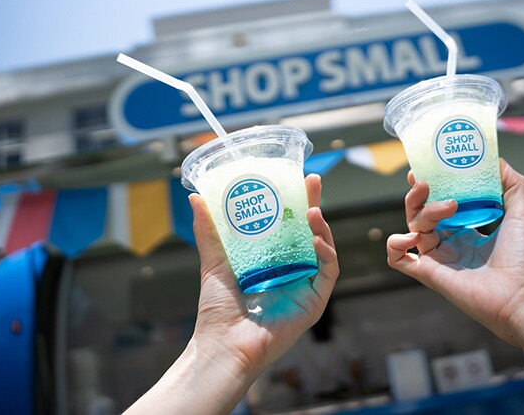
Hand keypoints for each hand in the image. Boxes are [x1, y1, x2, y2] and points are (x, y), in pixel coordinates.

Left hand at [189, 173, 338, 374]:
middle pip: (310, 233)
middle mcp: (292, 271)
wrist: (223, 344)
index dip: (296, 202)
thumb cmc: (218, 310)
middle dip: (315, 206)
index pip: (289, 226)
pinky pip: (328, 272)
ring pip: (324, 249)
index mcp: (272, 261)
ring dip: (322, 227)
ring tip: (312, 211)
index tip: (298, 178)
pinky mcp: (314, 302)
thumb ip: (208, 231)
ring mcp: (305, 286)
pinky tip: (317, 240)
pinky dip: (326, 253)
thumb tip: (195, 198)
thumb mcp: (215, 262)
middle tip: (313, 182)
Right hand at [386, 160, 523, 342]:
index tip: (427, 170)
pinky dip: (396, 244)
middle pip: (420, 213)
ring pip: (413, 227)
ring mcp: (438, 259)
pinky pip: (398, 258)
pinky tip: (413, 236)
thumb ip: (511, 183)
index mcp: (466, 231)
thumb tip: (494, 160)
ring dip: (424, 211)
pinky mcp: (429, 274)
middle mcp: (449, 244)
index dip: (430, 188)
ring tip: (448, 206)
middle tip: (425, 181)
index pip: (438, 204)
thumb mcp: (522, 211)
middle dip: (418, 195)